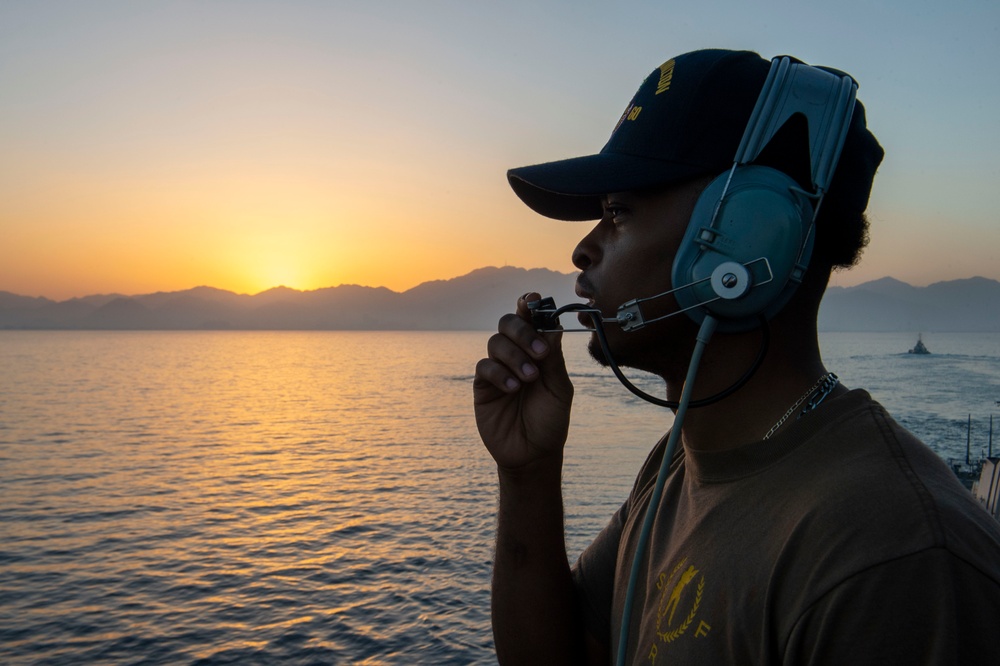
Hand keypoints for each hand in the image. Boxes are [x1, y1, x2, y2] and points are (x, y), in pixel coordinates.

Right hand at [474, 293, 573, 470]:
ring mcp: (499, 368)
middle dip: (523, 331)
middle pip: (508, 322)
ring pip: (496, 342)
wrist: (533, 454)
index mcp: (539, 350)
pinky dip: (500, 373)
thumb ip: (554, 358)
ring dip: (514, 355)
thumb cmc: (550, 421)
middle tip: (540, 352)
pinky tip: (513, 388)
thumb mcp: (559, 389)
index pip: (531, 318)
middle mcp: (517, 353)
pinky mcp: (483, 385)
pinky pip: (484, 367)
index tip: (535, 301)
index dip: (530, 305)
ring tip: (529, 378)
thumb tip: (552, 324)